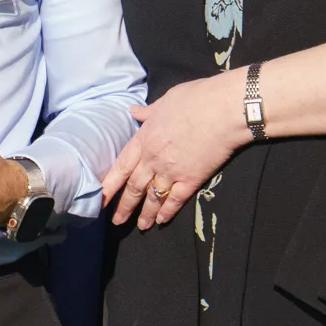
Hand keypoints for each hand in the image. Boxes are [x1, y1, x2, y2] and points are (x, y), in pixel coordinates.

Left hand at [101, 72, 249, 229]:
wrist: (225, 109)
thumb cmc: (196, 99)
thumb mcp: (165, 100)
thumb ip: (148, 112)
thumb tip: (133, 111)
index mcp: (145, 138)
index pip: (121, 166)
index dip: (110, 184)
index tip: (100, 197)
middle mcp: (153, 158)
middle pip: (134, 186)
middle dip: (124, 205)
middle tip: (116, 221)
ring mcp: (172, 170)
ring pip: (153, 197)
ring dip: (145, 213)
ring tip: (140, 226)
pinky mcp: (191, 179)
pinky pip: (175, 200)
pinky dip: (167, 212)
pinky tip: (162, 221)